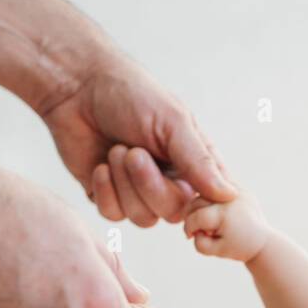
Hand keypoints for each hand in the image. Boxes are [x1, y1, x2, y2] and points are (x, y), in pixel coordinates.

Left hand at [40, 50, 235, 226]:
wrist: (77, 89)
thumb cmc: (131, 95)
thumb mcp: (173, 122)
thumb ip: (199, 161)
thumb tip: (229, 195)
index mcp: (193, 162)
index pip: (210, 200)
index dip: (199, 201)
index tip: (180, 181)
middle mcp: (170, 181)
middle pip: (173, 212)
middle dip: (150, 184)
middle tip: (132, 151)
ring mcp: (139, 191)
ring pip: (143, 218)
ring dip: (125, 184)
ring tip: (115, 150)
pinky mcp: (109, 197)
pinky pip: (114, 215)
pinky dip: (105, 191)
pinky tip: (99, 166)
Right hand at [182, 188, 271, 262]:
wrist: (262, 240)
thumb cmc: (238, 247)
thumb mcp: (217, 251)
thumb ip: (200, 243)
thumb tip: (194, 229)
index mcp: (226, 213)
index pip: (196, 217)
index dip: (190, 228)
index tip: (192, 237)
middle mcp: (232, 197)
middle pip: (197, 202)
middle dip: (192, 216)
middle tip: (198, 229)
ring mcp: (236, 189)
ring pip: (204, 192)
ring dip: (199, 206)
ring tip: (206, 221)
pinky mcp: (238, 186)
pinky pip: (216, 185)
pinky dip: (208, 196)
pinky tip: (209, 209)